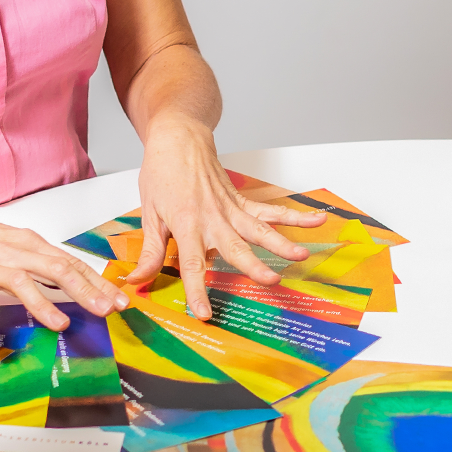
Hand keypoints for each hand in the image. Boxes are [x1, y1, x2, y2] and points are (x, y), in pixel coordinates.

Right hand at [0, 191, 128, 341]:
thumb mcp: (17, 245)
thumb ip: (43, 263)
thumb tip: (75, 281)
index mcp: (30, 246)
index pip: (71, 264)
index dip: (98, 283)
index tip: (121, 300)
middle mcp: (14, 255)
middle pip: (55, 270)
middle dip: (84, 291)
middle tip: (106, 310)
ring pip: (19, 284)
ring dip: (42, 305)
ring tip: (61, 324)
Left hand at [133, 112, 323, 318]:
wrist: (179, 139)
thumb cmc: (162, 174)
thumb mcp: (149, 214)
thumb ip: (150, 252)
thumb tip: (136, 281)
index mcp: (186, 224)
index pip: (191, 264)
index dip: (197, 290)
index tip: (203, 312)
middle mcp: (213, 218)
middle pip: (236, 247)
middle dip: (254, 265)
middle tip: (271, 280)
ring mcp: (231, 209)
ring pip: (260, 230)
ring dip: (282, 242)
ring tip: (301, 255)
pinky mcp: (242, 201)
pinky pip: (270, 212)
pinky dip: (293, 216)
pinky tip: (315, 221)